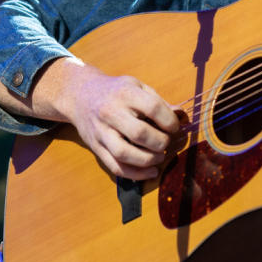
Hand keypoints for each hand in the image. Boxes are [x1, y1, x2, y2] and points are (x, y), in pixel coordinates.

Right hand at [55, 64, 180, 180]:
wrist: (80, 95)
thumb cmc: (115, 91)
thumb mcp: (137, 86)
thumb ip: (158, 101)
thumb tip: (181, 116)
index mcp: (125, 93)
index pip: (153, 108)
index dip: (169, 121)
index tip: (174, 127)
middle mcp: (111, 112)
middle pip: (139, 133)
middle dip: (160, 142)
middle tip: (166, 142)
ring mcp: (101, 132)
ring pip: (125, 154)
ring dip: (148, 160)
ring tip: (159, 157)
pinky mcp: (96, 148)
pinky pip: (115, 167)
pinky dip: (135, 174)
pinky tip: (150, 172)